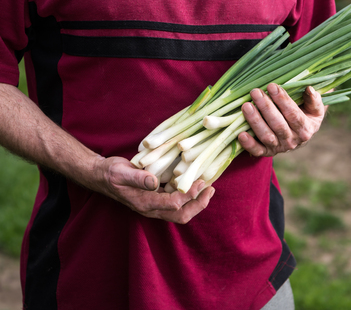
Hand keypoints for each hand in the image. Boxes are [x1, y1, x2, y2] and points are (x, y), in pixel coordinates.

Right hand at [90, 156, 214, 223]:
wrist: (102, 176)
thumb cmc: (110, 173)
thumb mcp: (121, 172)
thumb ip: (138, 178)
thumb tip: (155, 182)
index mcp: (144, 203)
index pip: (173, 204)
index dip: (189, 195)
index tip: (200, 182)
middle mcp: (152, 208)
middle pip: (181, 215)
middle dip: (199, 204)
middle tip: (211, 189)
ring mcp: (155, 205)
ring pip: (181, 211)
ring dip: (196, 201)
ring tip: (208, 186)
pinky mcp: (156, 199)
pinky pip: (176, 202)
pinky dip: (189, 195)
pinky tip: (195, 182)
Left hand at [238, 84, 324, 156]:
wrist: (299, 136)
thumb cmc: (306, 116)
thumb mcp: (315, 109)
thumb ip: (314, 100)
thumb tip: (309, 89)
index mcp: (305, 129)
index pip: (293, 114)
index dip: (282, 100)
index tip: (272, 86)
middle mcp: (292, 141)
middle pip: (278, 124)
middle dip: (266, 107)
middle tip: (255, 92)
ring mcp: (279, 148)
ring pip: (266, 136)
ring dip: (255, 121)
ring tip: (246, 106)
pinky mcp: (267, 152)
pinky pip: (257, 151)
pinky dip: (249, 144)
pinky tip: (240, 134)